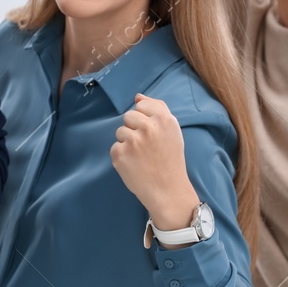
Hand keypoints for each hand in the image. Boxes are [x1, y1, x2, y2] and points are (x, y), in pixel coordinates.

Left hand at [111, 94, 197, 228]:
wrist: (167, 190)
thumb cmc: (170, 159)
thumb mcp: (172, 131)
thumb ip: (157, 109)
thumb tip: (138, 96)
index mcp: (164, 119)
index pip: (142, 105)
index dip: (145, 120)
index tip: (152, 133)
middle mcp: (148, 127)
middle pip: (129, 116)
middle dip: (135, 129)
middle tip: (147, 147)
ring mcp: (132, 141)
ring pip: (120, 131)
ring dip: (127, 143)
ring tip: (141, 157)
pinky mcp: (120, 154)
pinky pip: (115, 147)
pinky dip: (122, 156)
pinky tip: (134, 165)